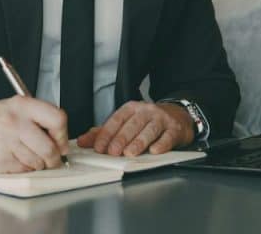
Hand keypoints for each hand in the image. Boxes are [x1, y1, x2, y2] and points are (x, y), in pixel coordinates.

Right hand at [0, 96, 68, 172]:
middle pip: (50, 147)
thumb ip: (38, 119)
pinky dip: (23, 168)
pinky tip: (12, 158)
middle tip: (52, 159)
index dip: (63, 135)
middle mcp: (14, 122)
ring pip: (38, 162)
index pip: (57, 119)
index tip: (61, 143)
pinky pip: (23, 170)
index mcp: (22, 105)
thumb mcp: (13, 108)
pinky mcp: (0, 160)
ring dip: (37, 164)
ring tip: (25, 155)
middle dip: (54, 158)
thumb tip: (61, 141)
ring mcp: (6, 142)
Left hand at [76, 101, 193, 156]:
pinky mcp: (175, 129)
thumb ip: (104, 132)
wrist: (177, 115)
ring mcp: (161, 119)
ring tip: (130, 153)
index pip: (116, 120)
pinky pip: (168, 136)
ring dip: (139, 142)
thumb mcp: (125, 123)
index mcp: (131, 108)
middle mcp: (146, 111)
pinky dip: (161, 144)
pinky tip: (154, 150)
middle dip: (121, 139)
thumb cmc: (148, 121)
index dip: (106, 134)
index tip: (99, 147)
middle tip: (113, 152)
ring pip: (149, 130)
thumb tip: (83, 141)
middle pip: (132, 125)